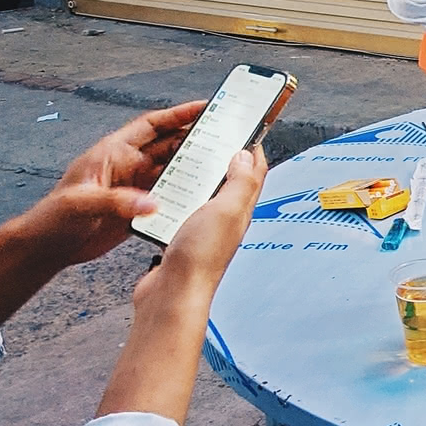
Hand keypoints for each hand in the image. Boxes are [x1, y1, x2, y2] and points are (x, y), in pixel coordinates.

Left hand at [20, 102, 206, 267]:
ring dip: (192, 168)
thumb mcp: (81, 203)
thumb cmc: (52, 218)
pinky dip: (184, 194)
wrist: (47, 248)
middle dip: (194, 139)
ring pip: (171, 170)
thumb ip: (116, 201)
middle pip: (167, 145)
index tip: (203, 107)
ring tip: (219, 166)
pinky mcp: (136, 208)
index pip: (151, 125)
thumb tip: (151, 203)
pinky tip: (199, 197)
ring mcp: (133, 187)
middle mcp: (126, 166)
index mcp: (112, 152)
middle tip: (223, 137)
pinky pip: (167, 195)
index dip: (177, 115)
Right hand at [100, 147, 265, 425]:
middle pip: (232, 184)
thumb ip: (239, 183)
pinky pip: (185, 214)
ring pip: (207, 198)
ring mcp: (203, 233)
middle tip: (218, 139)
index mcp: (239, 211)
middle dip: (228, 160)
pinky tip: (171, 194)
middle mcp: (225, 222)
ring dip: (204, 178)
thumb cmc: (199, 256)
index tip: (249, 130)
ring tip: (193, 159)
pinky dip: (181, 199)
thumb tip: (247, 156)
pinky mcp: (181, 242)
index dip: (253, 151)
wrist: (172, 296)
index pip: (254, 175)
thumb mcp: (226, 210)